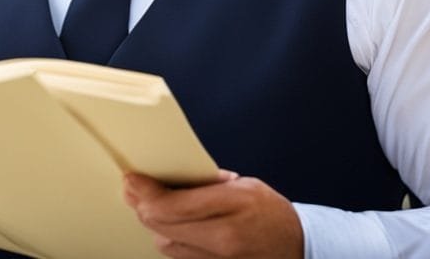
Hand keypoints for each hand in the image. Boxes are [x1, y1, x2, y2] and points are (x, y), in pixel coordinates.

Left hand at [123, 171, 302, 258]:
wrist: (298, 246)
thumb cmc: (270, 211)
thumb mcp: (242, 186)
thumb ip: (204, 183)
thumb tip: (163, 179)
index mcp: (235, 205)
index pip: (173, 205)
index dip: (145, 192)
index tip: (132, 179)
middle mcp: (226, 238)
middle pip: (163, 226)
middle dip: (142, 206)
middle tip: (132, 190)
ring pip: (165, 244)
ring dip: (154, 225)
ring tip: (152, 206)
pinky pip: (178, 257)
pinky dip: (170, 240)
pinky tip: (170, 226)